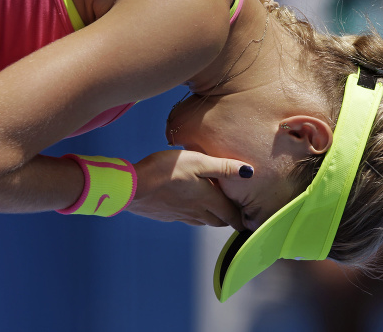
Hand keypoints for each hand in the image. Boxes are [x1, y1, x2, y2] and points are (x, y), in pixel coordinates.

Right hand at [128, 150, 253, 229]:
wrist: (132, 186)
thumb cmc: (166, 170)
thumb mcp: (198, 161)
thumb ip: (223, 167)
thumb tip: (250, 172)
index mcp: (208, 200)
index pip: (231, 215)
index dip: (241, 219)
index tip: (248, 220)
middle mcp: (196, 212)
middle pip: (218, 221)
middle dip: (228, 218)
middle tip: (234, 212)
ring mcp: (180, 215)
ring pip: (203, 222)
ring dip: (212, 217)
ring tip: (215, 209)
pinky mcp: (166, 215)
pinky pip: (186, 218)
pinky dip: (194, 215)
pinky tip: (188, 205)